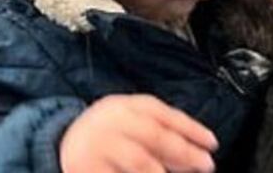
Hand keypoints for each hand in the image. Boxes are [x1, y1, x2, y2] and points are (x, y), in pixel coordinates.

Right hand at [60, 94, 217, 172]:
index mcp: (127, 105)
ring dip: (163, 171)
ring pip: (139, 162)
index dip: (191, 129)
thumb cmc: (109, 132)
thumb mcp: (132, 121)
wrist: (60, 142)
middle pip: (155, 136)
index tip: (212, 143)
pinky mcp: (87, 168)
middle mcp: (113, 122)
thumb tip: (197, 154)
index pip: (164, 115)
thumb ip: (162, 132)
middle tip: (206, 164)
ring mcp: (100, 146)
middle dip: (185, 152)